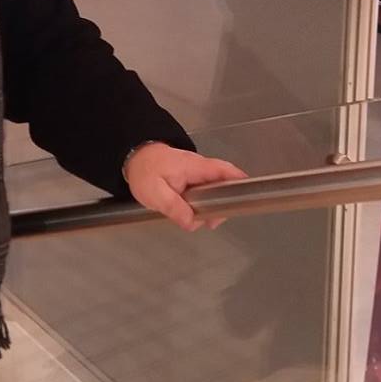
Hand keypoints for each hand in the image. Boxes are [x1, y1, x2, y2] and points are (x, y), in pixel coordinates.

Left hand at [123, 143, 246, 232]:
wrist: (134, 157)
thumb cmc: (145, 171)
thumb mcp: (155, 193)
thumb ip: (174, 207)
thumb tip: (192, 223)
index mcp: (195, 167)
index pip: (224, 171)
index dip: (238, 181)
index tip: (246, 196)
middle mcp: (200, 168)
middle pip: (224, 184)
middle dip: (223, 204)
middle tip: (211, 222)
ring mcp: (198, 173)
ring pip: (215, 190)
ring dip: (211, 207)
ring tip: (199, 221)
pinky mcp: (193, 179)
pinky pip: (206, 191)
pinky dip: (203, 204)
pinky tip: (193, 215)